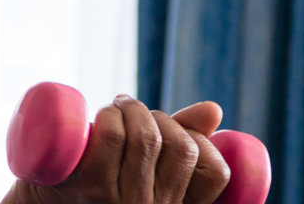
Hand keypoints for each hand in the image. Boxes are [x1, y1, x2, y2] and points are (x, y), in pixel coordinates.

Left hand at [3, 96, 231, 203]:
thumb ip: (175, 146)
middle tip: (130, 109)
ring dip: (131, 109)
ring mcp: (121, 201)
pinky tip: (103, 117)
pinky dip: (110, 117)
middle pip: (180, 148)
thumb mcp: (139, 172)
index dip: (199, 140)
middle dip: (157, 116)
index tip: (170, 128)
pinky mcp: (89, 187)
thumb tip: (214, 109)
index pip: (214, 173)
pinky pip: (112, 138)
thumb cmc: (90, 186)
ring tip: (115, 108)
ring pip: (146, 138)